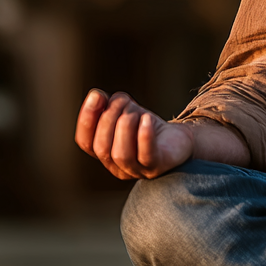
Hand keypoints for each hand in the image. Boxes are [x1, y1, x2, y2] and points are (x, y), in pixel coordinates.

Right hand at [75, 89, 194, 179]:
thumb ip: (111, 104)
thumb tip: (97, 96)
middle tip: (123, 100)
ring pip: (120, 154)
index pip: (85, 142)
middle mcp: (117, 166)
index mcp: (105, 153)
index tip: (96, 96)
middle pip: (102, 147)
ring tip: (136, 112)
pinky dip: (144, 136)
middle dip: (109, 119)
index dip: (86, 120)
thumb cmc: (149, 126)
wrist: (180, 138)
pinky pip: (146, 155)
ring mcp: (137, 170)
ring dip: (125, 127)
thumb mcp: (128, 111)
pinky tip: (147, 119)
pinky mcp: (157, 166)